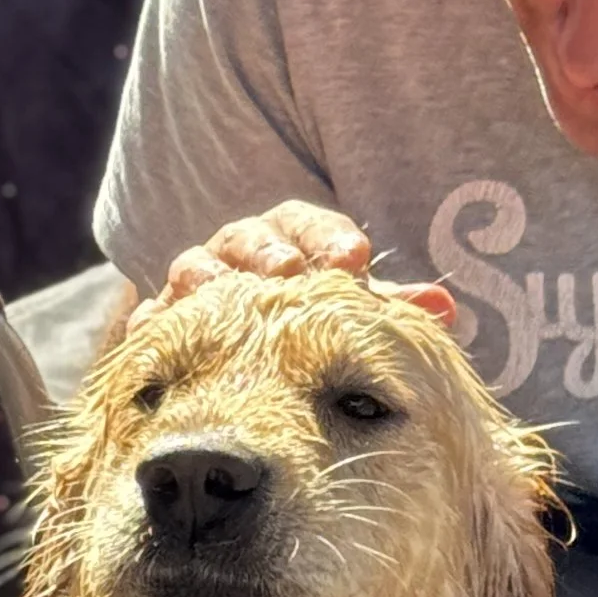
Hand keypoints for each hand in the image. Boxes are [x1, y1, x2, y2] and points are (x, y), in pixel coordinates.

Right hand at [132, 201, 455, 326]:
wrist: (233, 371)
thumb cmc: (303, 332)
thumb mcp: (346, 318)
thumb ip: (387, 311)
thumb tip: (444, 307)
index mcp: (289, 242)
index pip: (308, 226)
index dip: (328, 236)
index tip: (356, 256)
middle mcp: (238, 256)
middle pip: (250, 237)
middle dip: (269, 249)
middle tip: (287, 269)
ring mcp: (192, 287)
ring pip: (195, 268)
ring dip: (209, 277)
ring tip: (221, 290)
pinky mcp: (158, 324)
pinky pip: (153, 316)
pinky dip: (158, 319)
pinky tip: (163, 330)